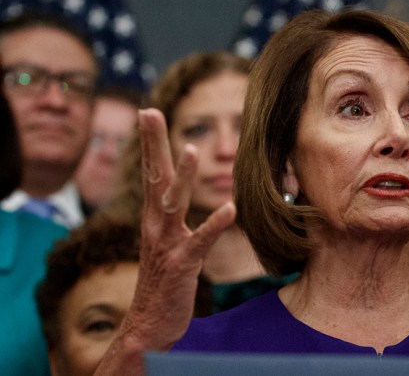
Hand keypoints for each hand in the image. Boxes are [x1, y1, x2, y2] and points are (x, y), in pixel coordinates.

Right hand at [96, 109, 234, 374]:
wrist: (149, 325)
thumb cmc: (163, 283)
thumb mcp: (168, 244)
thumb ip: (174, 219)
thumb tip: (185, 196)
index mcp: (154, 219)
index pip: (151, 174)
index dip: (151, 144)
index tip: (149, 112)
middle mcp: (155, 226)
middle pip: (153, 179)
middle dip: (153, 145)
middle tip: (151, 112)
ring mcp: (167, 245)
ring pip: (172, 204)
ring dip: (182, 177)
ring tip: (191, 149)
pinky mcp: (182, 265)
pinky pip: (200, 241)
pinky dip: (214, 224)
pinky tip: (229, 209)